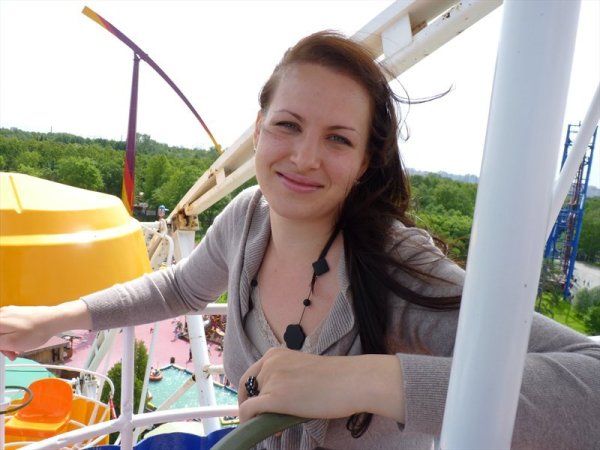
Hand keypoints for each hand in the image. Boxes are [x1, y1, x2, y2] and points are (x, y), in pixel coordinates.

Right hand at [0, 300, 91, 359]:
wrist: (54, 319)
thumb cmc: (34, 332)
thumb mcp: (10, 342)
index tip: (4, 351)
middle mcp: (1, 313)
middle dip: (1, 346)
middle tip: (11, 355)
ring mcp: (10, 312)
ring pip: (2, 331)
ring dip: (7, 342)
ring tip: (19, 349)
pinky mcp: (18, 313)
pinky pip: (9, 327)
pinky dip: (13, 336)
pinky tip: (22, 341)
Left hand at [237, 347, 405, 423]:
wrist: (351, 381)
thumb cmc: (335, 377)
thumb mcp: (301, 369)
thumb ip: (284, 377)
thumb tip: (273, 399)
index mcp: (275, 354)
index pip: (252, 375)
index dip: (252, 393)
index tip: (258, 405)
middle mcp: (269, 363)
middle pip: (249, 389)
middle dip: (253, 405)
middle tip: (264, 418)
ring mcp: (271, 379)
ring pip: (251, 402)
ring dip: (260, 416)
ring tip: (278, 425)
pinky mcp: (275, 397)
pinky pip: (249, 411)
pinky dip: (247, 422)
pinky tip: (258, 430)